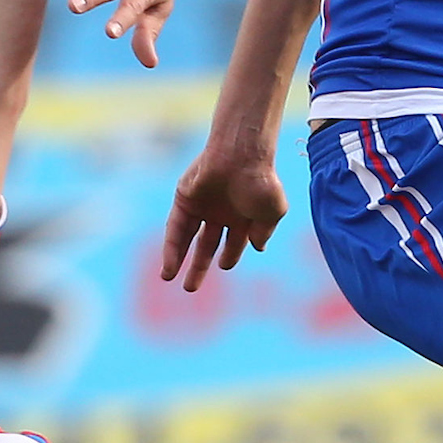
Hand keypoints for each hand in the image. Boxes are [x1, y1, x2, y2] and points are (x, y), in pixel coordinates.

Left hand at [162, 147, 289, 290]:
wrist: (241, 154)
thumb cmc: (262, 181)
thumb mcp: (273, 211)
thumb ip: (264, 231)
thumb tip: (257, 248)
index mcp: (242, 217)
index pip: (232, 243)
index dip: (229, 256)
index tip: (225, 265)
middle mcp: (221, 213)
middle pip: (206, 245)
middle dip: (199, 267)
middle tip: (190, 288)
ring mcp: (202, 206)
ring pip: (188, 238)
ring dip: (180, 260)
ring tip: (171, 280)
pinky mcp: (185, 200)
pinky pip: (175, 228)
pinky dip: (172, 248)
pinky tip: (170, 266)